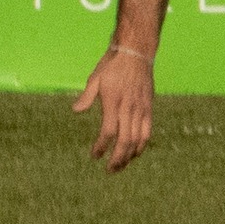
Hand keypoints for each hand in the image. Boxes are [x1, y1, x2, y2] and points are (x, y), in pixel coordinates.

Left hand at [71, 46, 154, 171]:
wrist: (136, 53)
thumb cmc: (112, 65)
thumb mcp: (95, 78)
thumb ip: (87, 96)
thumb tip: (75, 110)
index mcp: (113, 102)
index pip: (108, 132)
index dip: (101, 147)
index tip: (94, 155)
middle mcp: (128, 108)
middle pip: (125, 141)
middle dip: (117, 158)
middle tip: (109, 170)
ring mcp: (141, 109)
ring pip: (138, 140)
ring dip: (129, 156)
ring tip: (121, 166)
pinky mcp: (149, 108)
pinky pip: (148, 132)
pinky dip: (142, 145)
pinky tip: (135, 154)